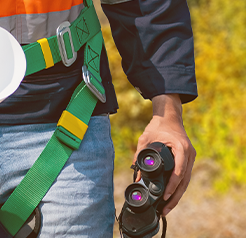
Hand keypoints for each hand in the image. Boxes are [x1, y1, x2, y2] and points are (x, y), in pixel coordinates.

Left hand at [136, 94, 194, 215]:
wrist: (169, 116)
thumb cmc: (157, 126)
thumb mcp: (145, 139)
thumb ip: (139, 156)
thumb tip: (136, 175)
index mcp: (181, 149)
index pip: (178, 171)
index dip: (172, 186)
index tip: (164, 196)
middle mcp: (189, 155)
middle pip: (184, 181)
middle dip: (174, 197)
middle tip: (165, 210)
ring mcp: (190, 158)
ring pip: (185, 181)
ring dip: (177, 195)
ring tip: (167, 208)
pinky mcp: (188, 160)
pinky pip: (184, 177)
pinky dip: (178, 187)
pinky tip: (171, 197)